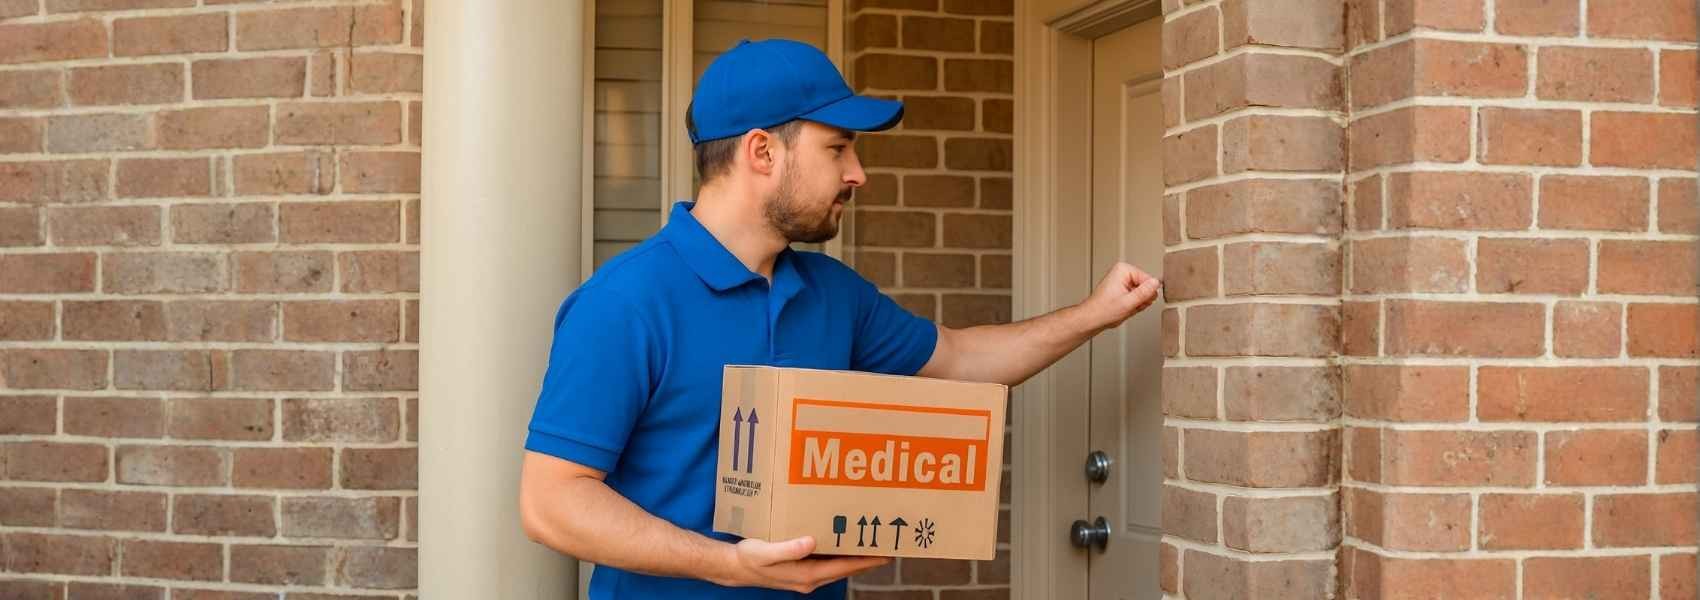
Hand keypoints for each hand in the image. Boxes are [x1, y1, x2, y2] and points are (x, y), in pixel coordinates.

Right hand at [715, 536, 890, 593]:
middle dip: (867, 558)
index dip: (866, 561)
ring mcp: (807, 576)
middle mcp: (811, 578)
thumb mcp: (765, 552)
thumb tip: (811, 541)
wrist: (735, 568)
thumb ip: (788, 548)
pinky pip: (828, 564)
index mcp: (807, 574)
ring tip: (871, 543)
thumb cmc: (750, 558)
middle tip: (887, 545)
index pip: (844, 567)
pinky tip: (844, 543)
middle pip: (847, 569)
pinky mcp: (802, 570)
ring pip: (839, 567)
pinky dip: (840, 555)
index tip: (886, 553)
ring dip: (855, 557)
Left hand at [1081, 262, 1160, 330]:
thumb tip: (1156, 282)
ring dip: (1137, 304)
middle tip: (1129, 306)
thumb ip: (1144, 292)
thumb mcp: (1128, 302)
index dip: (1146, 295)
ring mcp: (1123, 280)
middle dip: (1141, 300)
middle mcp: (1123, 272)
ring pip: (1143, 294)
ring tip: (1125, 307)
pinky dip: (1134, 305)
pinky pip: (1137, 297)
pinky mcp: (1123, 288)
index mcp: (1124, 269)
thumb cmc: (1103, 310)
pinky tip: (1125, 308)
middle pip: (1147, 287)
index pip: (1150, 280)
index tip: (1136, 301)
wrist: (1092, 319)